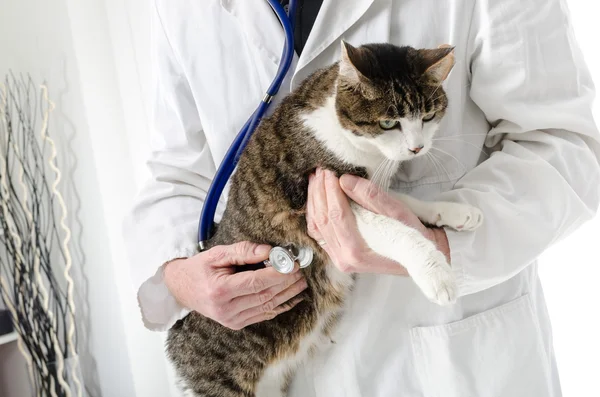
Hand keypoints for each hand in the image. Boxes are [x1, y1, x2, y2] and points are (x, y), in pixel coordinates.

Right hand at [163, 242, 306, 329]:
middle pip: (264, 295)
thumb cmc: (200, 268)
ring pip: (267, 307)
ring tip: (301, 282)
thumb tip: (269, 251)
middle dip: (286, 283)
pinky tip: (293, 297)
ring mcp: (231, 320)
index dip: (277, 274)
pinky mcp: (236, 324)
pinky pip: (263, 315)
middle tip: (301, 271)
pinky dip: (280, 306)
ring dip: (288, 295)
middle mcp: (225, 309)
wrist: (182, 289)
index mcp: (219, 290)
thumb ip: (243, 251)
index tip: (292, 264)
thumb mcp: (217, 254)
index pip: (255, 282)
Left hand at [306, 169, 449, 273]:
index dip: (330, 189)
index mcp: (357, 251)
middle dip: (320, 190)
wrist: (416, 255)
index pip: (336, 214)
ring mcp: (338, 259)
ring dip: (314, 199)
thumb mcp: (397, 212)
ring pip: (316, 225)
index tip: (330, 170)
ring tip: (316, 178)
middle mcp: (344, 259)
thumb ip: (370, 196)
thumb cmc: (410, 234)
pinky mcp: (336, 255)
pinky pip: (318, 232)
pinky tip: (315, 196)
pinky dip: (314, 212)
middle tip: (321, 169)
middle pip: (322, 218)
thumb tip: (344, 180)